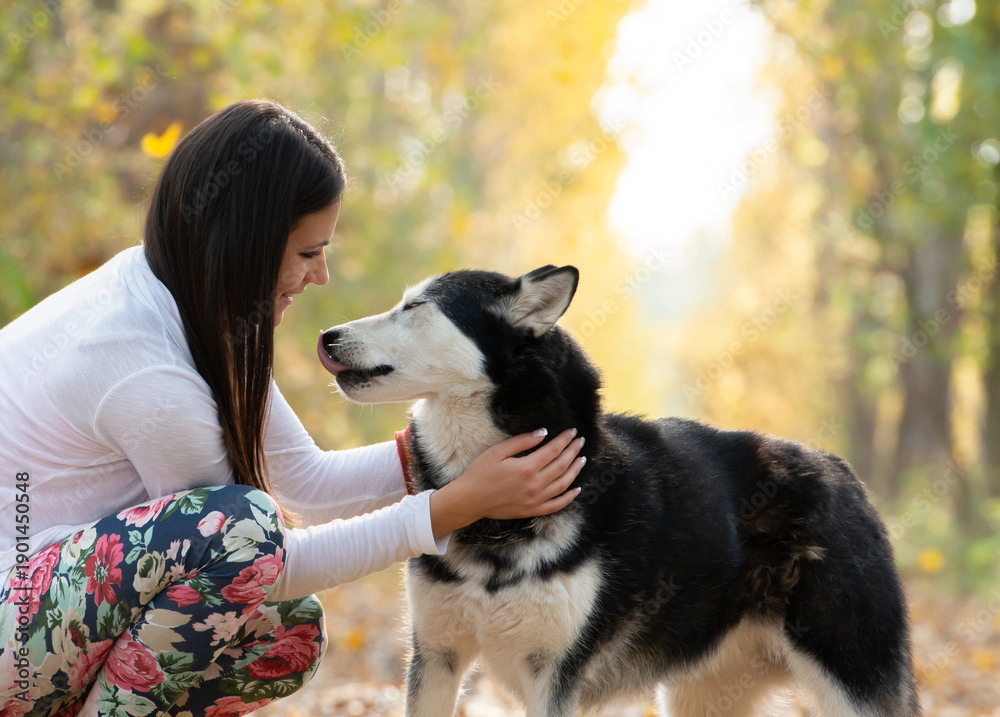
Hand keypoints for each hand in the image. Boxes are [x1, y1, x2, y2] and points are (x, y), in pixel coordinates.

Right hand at [428, 428, 585, 538]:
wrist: (470, 500)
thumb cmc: (480, 472)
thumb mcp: (498, 451)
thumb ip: (522, 441)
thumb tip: (543, 433)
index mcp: (527, 467)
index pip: (553, 450)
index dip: (564, 440)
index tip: (572, 432)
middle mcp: (535, 484)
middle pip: (561, 465)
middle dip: (573, 451)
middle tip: (580, 441)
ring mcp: (535, 499)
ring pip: (563, 484)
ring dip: (575, 470)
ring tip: (582, 459)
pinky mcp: (532, 511)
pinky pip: (556, 505)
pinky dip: (569, 497)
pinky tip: (577, 489)